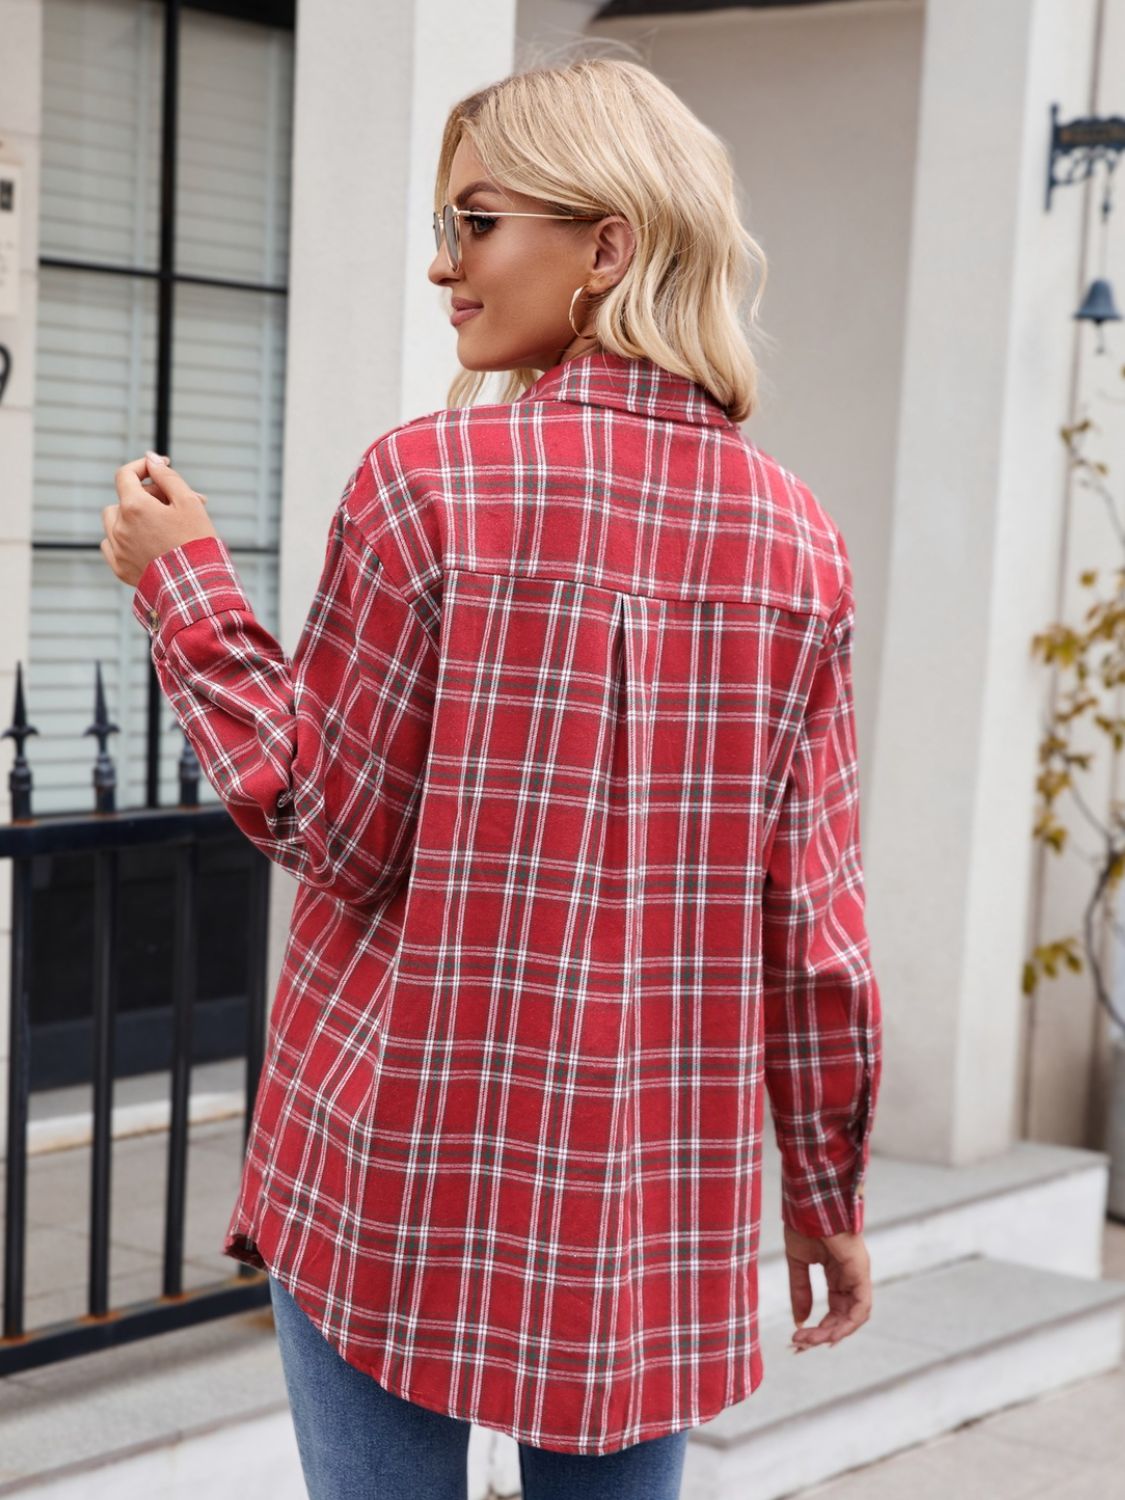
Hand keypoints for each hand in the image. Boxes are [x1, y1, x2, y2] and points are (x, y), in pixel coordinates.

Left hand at [101, 452, 217, 587]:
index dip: (144, 466)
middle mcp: (119, 527)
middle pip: (124, 499)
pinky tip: (145, 543)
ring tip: (159, 525)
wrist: (197, 588)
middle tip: (178, 506)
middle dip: (149, 497)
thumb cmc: (197, 543)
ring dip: (131, 517)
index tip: (162, 467)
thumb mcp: (189, 503)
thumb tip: (151, 459)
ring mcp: (117, 549)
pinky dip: (124, 539)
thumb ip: (167, 476)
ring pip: (114, 521)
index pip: (126, 474)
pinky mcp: (119, 569)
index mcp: (134, 507)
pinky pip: (111, 544)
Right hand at [784, 1224, 871, 1351]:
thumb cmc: (804, 1224)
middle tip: (799, 1345)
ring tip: (809, 1340)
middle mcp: (851, 1278)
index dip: (820, 1328)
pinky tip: (829, 1334)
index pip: (834, 1310)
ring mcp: (857, 1275)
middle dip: (822, 1335)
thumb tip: (800, 1319)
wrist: (809, 1202)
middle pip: (843, 1318)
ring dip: (832, 1333)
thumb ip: (800, 1291)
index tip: (798, 1338)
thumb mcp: (798, 1262)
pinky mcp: (860, 1272)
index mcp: (838, 1275)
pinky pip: (861, 1307)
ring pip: (853, 1317)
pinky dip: (848, 1324)